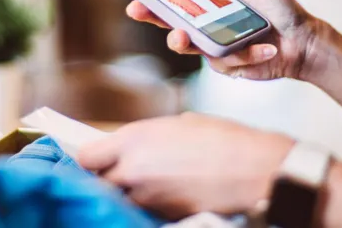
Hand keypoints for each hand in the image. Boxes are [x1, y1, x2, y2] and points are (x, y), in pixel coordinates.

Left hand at [77, 113, 294, 218]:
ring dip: (129, 195)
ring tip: (155, 184)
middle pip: (99, 184)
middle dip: (108, 180)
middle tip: (126, 175)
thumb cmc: (224, 140)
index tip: (99, 160)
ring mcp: (147, 198)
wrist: (256, 170)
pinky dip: (151, 206)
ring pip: (121, 201)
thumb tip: (134, 149)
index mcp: (133, 139)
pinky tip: (170, 195)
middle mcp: (132, 170)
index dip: (91, 160)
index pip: (86, 157)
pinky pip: (145, 212)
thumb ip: (147, 139)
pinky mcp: (163, 217)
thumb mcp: (179, 124)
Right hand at [128, 0, 323, 80]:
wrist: (303, 40)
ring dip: (183, 41)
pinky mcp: (227, 66)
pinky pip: (224, 61)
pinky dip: (247, 53)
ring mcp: (212, 47)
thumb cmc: (279, 5)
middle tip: (141, 11)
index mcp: (207, 1)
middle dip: (152, 17)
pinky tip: (267, 48)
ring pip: (189, 46)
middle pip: (169, 22)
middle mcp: (204, 24)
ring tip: (181, 35)